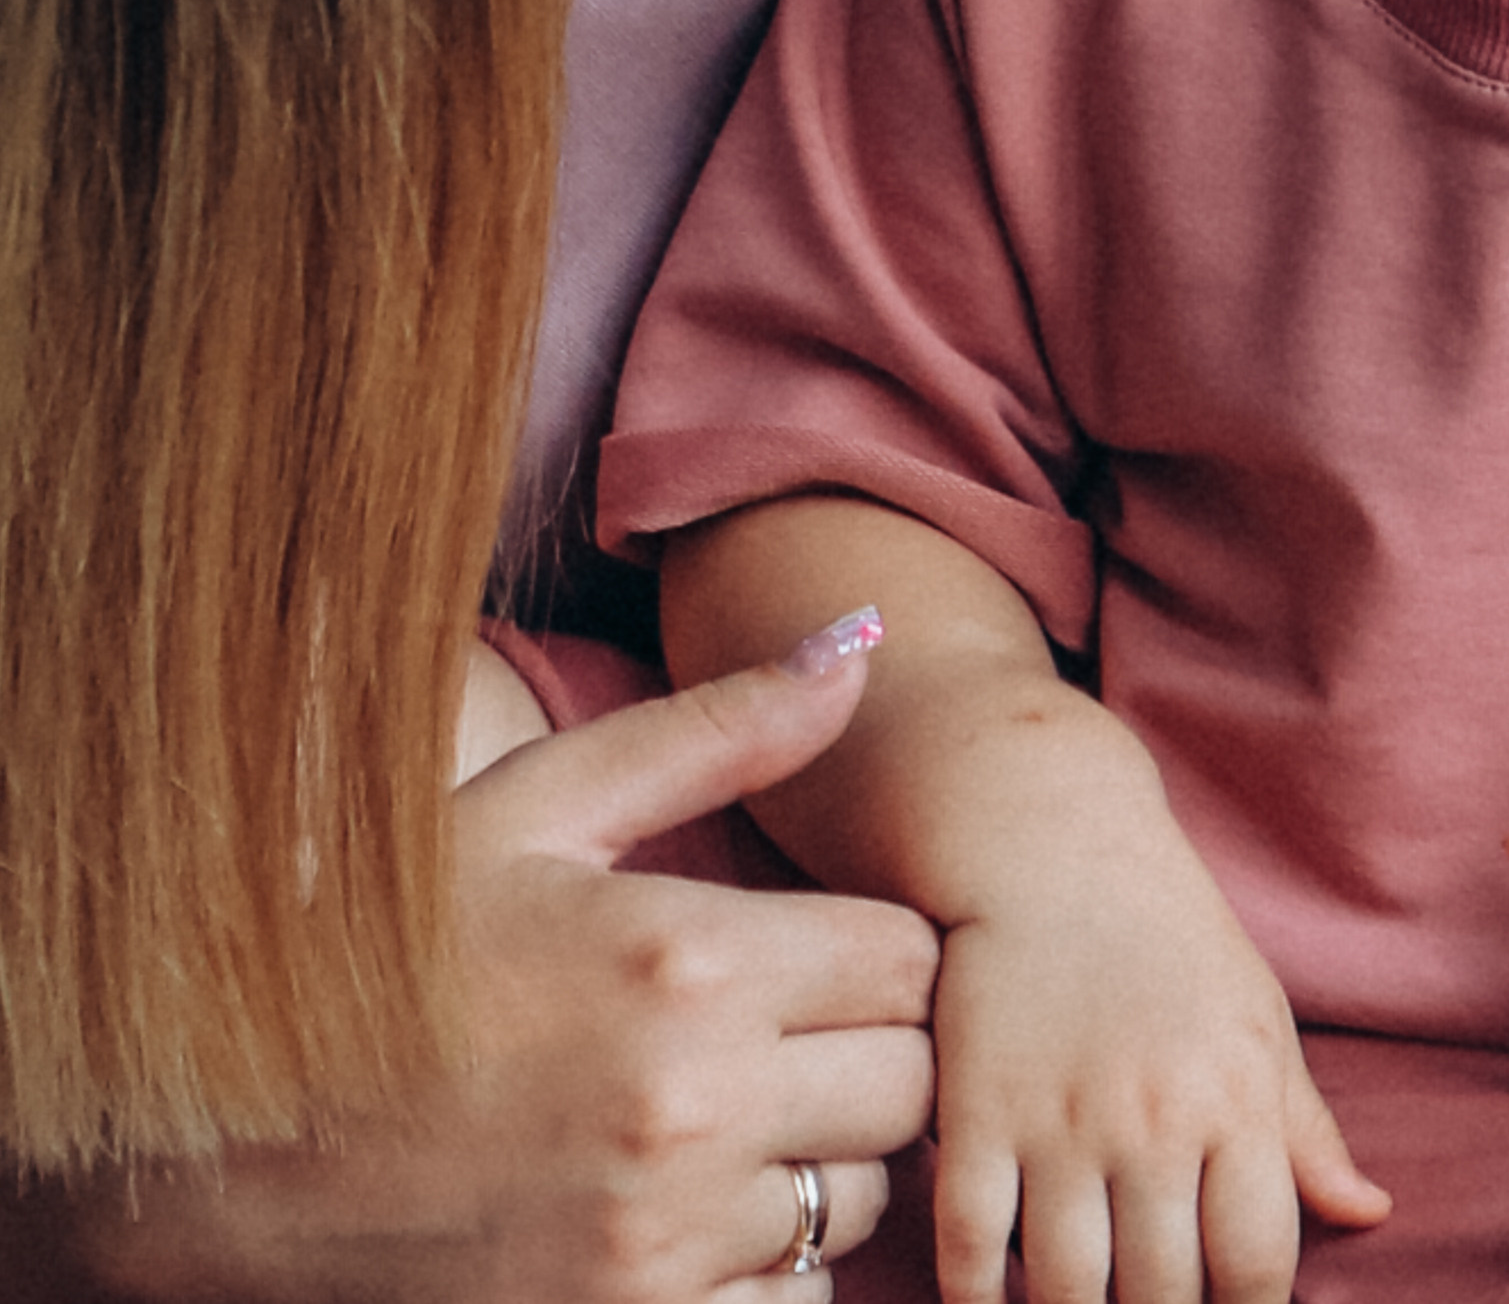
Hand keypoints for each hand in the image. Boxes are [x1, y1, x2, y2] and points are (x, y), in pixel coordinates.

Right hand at [18, 651, 938, 1301]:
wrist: (227, 1147)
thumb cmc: (394, 954)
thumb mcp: (539, 808)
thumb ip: (716, 730)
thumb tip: (860, 638)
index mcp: (685, 957)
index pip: (911, 956)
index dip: (873, 944)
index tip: (810, 943)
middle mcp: (692, 1108)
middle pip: (913, 1084)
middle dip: (867, 1047)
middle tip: (780, 1026)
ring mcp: (662, 1244)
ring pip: (860, 1201)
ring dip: (819, 1158)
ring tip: (721, 1113)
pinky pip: (789, 1303)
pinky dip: (761, 1265)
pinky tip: (680, 1209)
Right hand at [927, 839, 1387, 1303]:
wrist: (1050, 844)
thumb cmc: (1170, 937)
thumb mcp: (1255, 1016)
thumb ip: (1306, 1128)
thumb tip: (1371, 1215)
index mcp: (1233, 1096)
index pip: (1257, 1268)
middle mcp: (1150, 1118)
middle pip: (1163, 1298)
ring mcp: (1057, 1120)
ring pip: (1067, 1294)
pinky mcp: (975, 1112)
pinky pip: (969, 1250)